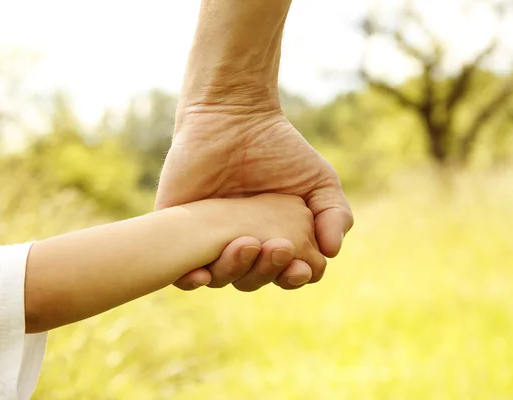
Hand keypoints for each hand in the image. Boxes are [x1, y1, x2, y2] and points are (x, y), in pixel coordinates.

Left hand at [156, 103, 353, 290]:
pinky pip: (178, 268)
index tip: (300, 266)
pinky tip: (201, 274)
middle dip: (267, 271)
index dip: (293, 277)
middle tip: (277, 246)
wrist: (233, 118)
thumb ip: (335, 214)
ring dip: (235, 270)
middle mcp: (241, 245)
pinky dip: (190, 279)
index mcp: (273, 240)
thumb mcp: (319, 180)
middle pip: (252, 279)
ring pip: (219, 276)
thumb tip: (331, 252)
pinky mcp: (178, 230)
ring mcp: (208, 239)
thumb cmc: (279, 148)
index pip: (284, 275)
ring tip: (248, 243)